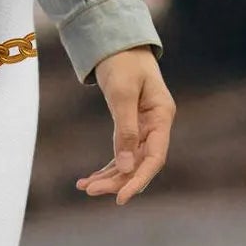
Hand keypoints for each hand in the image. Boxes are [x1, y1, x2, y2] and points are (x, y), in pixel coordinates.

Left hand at [76, 47, 174, 205]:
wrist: (119, 46)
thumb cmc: (123, 64)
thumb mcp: (122, 95)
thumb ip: (125, 130)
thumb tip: (126, 166)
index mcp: (162, 117)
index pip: (155, 158)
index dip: (138, 180)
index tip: (121, 199)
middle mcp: (156, 126)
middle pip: (140, 164)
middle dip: (117, 181)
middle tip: (90, 190)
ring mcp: (144, 129)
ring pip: (129, 164)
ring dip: (108, 178)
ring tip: (83, 187)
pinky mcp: (130, 129)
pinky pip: (120, 156)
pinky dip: (105, 169)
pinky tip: (86, 180)